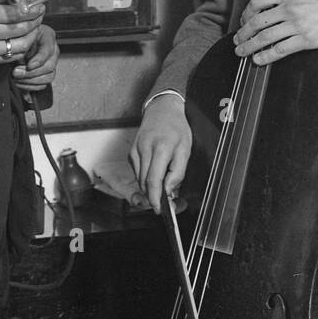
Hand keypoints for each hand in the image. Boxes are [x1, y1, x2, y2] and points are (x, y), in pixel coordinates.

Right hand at [0, 0, 44, 72]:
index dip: (31, 9)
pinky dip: (22, 49)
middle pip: (22, 29)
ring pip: (21, 45)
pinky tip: (23, 41)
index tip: (39, 5)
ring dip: (32, 36)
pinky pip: (12, 57)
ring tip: (34, 28)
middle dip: (36, 21)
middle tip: (40, 14)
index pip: (14, 13)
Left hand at [12, 24, 58, 88]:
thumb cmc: (19, 36)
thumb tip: (21, 60)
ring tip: (15, 78)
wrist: (16, 41)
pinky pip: (42, 85)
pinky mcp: (45, 75)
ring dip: (30, 81)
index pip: (48, 50)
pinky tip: (18, 83)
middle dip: (32, 73)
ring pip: (48, 77)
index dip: (39, 60)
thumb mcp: (20, 36)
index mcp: (48, 36)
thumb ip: (22, 45)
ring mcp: (51, 63)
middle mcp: (53, 50)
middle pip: (50, 66)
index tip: (28, 66)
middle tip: (16, 73)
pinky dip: (29, 86)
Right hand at [129, 94, 191, 213]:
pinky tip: (155, 173)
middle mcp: (144, 149)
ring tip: (163, 187)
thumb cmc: (176, 127)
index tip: (160, 209)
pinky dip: (146, 178)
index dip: (155, 198)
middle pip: (145, 183)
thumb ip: (178, 171)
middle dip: (153, 197)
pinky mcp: (131, 152)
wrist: (161, 109)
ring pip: (140, 179)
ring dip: (150, 188)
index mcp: (160, 148)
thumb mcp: (186, 149)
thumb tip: (169, 190)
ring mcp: (135, 150)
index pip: (154, 180)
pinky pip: (137, 172)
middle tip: (165, 204)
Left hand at [234, 0, 317, 64]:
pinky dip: (266, 56)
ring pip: (265, 37)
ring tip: (242, 52)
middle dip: (243, 33)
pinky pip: (280, 50)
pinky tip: (259, 60)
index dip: (246, 14)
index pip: (257, 2)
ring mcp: (297, 24)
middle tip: (237, 41)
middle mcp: (290, 7)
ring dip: (249, 46)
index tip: (243, 21)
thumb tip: (270, 9)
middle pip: (257, 22)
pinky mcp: (306, 40)